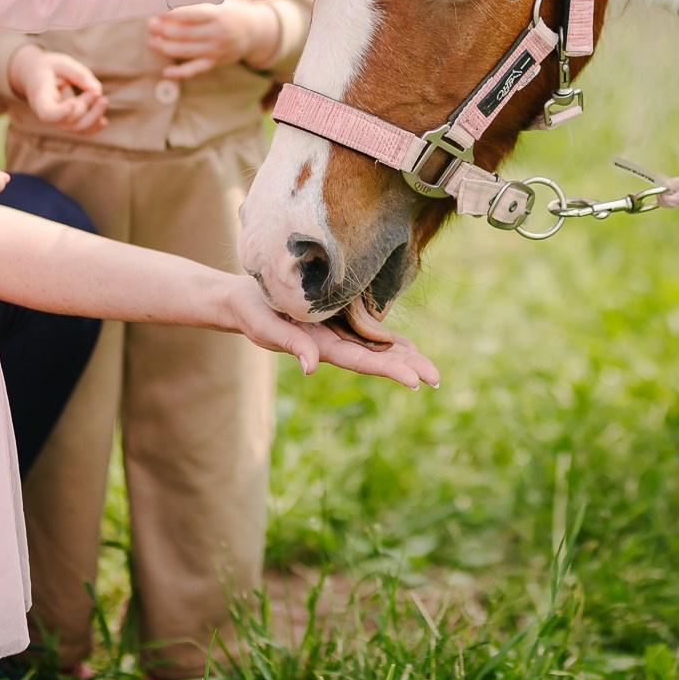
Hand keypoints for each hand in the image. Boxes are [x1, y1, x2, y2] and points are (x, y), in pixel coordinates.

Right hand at [9, 45, 107, 133]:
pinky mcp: (65, 120)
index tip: (73, 103)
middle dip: (85, 105)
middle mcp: (46, 112)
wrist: (34, 75)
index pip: (47, 113)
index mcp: (41, 96)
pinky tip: (103, 122)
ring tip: (103, 100)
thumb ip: (79, 74)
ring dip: (94, 116)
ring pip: (75, 127)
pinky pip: (79, 130)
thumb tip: (97, 90)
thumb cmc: (48, 67)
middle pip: (68, 120)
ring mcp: (56, 119)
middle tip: (95, 91)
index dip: (60, 113)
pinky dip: (93, 127)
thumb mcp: (61, 62)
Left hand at [147, 0, 279, 77]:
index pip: (191, 15)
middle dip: (163, 30)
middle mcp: (217, 34)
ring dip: (165, 47)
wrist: (255, 31)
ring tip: (151, 41)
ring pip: (186, 51)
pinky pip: (196, 69)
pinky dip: (180, 73)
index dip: (171, 15)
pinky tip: (165, 72)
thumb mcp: (220, 1)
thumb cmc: (230, 11)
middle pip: (184, 34)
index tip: (157, 12)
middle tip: (150, 25)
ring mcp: (216, 50)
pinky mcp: (215, 62)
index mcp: (218, 15)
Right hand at [216, 279, 441, 388]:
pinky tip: (406, 346)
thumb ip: (291, 344)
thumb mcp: (266, 326)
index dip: (389, 369)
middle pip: (376, 357)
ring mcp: (335, 332)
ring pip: (375, 346)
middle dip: (406, 366)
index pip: (361, 361)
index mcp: (320, 346)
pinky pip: (367, 330)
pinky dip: (388, 338)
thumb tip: (312, 368)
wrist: (241, 299)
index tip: (416, 380)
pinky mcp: (335, 318)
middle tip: (437, 378)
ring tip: (429, 368)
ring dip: (402, 356)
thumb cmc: (251, 311)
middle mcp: (333, 342)